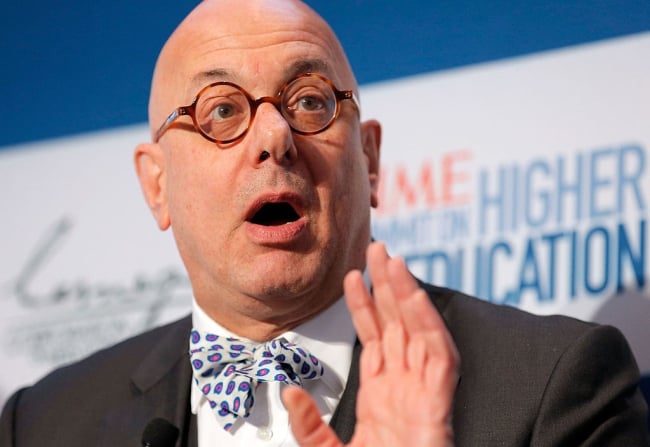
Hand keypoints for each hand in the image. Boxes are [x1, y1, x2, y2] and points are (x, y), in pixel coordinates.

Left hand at [282, 242, 458, 446]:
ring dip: (407, 294)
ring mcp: (423, 389)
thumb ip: (308, 424)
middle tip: (376, 248)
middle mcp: (404, 383)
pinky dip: (429, 324)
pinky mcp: (440, 400)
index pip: (375, 336)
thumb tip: (288, 390)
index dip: (363, 306)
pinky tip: (414, 297)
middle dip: (387, 286)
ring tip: (392, 260)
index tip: (350, 276)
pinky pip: (439, 354)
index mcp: (382, 391)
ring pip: (418, 329)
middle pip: (397, 323)